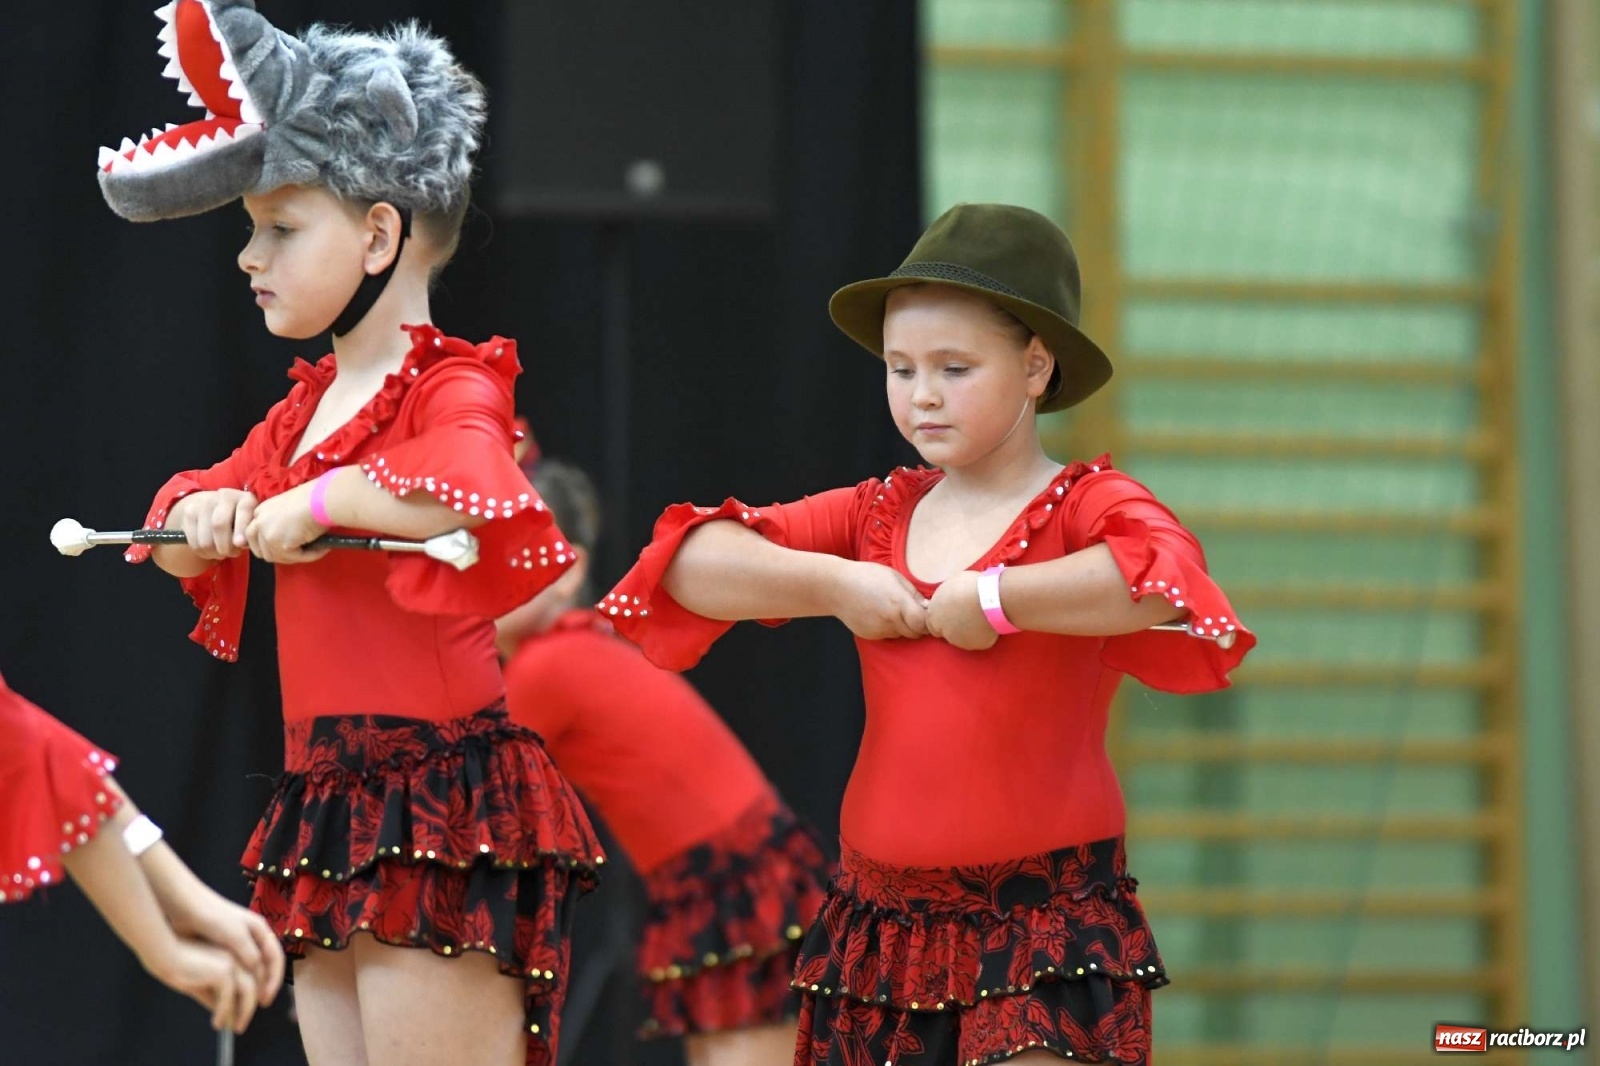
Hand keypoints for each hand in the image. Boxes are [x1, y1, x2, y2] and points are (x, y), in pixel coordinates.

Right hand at [143, 937, 261, 1033]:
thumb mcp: (203, 984)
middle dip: (249, 1009)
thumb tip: (227, 1016)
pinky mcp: (224, 969)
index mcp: (236, 955)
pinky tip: (217, 1023)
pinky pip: (229, 997)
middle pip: (255, 985)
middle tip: (240, 1027)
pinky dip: (225, 1012)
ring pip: (249, 991)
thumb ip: (216, 996)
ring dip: (244, 1013)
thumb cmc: (180, 966)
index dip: (251, 999)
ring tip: (234, 1028)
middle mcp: (239, 955)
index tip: (243, 1017)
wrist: (164, 955)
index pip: (253, 979)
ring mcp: (233, 961)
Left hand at [164, 883, 284, 1007]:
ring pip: (249, 970)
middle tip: (255, 1007)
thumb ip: (249, 954)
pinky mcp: (222, 949)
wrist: (186, 907)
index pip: (276, 959)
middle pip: (265, 966)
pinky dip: (233, 983)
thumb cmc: (214, 917)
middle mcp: (253, 938)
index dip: (274, 980)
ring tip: (242, 1004)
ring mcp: (237, 944)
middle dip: (263, 987)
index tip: (265, 1000)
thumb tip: (259, 973)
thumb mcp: (235, 935)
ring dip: (248, 987)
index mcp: (261, 931)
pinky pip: (234, 970)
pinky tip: (226, 995)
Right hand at [168, 490, 257, 559]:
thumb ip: (249, 533)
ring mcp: (204, 502)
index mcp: (245, 498)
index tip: (240, 544)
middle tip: (231, 554)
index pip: (243, 510)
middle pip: (219, 524)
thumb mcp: (251, 525)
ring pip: (205, 537)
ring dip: (213, 552)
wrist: (217, 509)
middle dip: (225, 546)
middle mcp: (224, 495)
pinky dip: (202, 552)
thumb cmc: (241, 523)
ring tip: (221, 554)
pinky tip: (209, 552)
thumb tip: (240, 544)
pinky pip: (194, 540)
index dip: (241, 528)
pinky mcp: (189, 512)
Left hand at [245, 481, 329, 563]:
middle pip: (259, 550)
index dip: (266, 544)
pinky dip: (309, 556)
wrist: (322, 499)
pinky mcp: (281, 545)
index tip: (281, 548)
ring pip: (276, 557)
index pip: (254, 535)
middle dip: (276, 555)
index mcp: (260, 511)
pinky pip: (295, 558)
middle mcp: (260, 523)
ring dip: (294, 557)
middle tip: (296, 555)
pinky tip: (322, 549)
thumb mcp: (288, 507)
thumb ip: (280, 521)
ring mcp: (268, 534)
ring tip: (313, 550)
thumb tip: (288, 538)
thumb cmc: (313, 498)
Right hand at [830, 561, 928, 639]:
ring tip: (891, 609)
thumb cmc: (866, 576)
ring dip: (902, 626)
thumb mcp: (894, 576)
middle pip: (915, 633)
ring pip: (901, 635)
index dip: (928, 621)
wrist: (836, 587)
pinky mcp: (870, 635)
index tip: (927, 613)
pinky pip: (887, 635)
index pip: (923, 624)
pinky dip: (888, 628)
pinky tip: (878, 614)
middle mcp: (890, 620)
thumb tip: (929, 607)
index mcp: (899, 602)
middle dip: (917, 625)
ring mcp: (879, 630)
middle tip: (912, 612)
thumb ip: (913, 593)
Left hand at [925, 570, 998, 650]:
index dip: (943, 618)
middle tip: (968, 614)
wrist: (989, 598)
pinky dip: (983, 634)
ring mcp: (960, 642)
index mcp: (933, 615)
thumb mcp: (949, 586)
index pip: (932, 624)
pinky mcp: (977, 646)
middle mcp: (944, 632)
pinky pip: (979, 640)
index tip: (954, 612)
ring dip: (968, 631)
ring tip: (981, 618)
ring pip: (963, 638)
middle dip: (955, 625)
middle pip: (947, 632)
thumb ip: (945, 597)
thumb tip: (948, 598)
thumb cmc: (968, 586)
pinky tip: (989, 623)